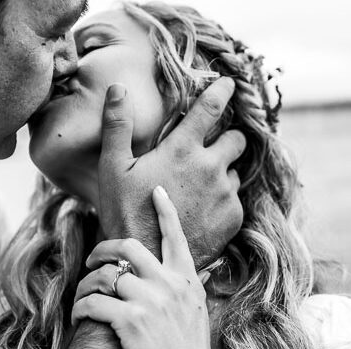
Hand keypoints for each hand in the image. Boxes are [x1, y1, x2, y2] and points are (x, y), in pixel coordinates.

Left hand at [72, 186, 223, 348]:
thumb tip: (192, 275)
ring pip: (104, 275)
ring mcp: (149, 300)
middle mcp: (169, 284)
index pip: (175, 237)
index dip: (165, 210)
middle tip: (92, 261)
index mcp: (187, 282)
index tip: (156, 191)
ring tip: (82, 297)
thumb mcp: (198, 316)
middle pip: (127, 247)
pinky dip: (79, 307)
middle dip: (102, 249)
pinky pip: (92, 301)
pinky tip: (78, 317)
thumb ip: (189, 291)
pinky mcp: (129, 320)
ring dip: (86, 284)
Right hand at [98, 77, 245, 268]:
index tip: (229, 85)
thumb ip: (117, 126)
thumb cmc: (124, 213)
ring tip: (198, 190)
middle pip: (237, 139)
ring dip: (223, 174)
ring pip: (236, 172)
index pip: (211, 107)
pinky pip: (235, 201)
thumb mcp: (113, 169)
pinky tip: (202, 212)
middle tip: (208, 153)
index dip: (222, 91)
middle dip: (227, 141)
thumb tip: (117, 87)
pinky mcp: (232, 218)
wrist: (146, 260)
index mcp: (183, 149)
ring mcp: (224, 194)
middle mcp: (211, 167)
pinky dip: (223, 202)